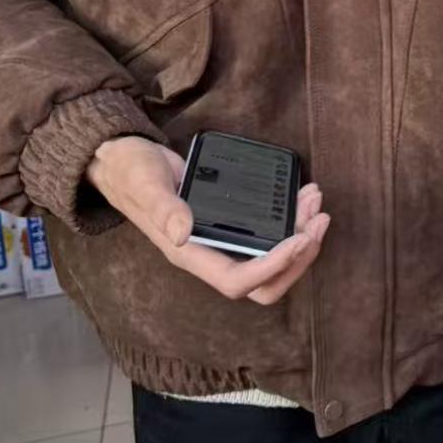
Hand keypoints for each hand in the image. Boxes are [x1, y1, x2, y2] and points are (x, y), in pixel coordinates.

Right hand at [87, 135, 328, 305]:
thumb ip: (162, 206)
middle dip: (299, 256)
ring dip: (302, 237)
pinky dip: (292, 220)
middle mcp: (209, 253)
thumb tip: (182, 234)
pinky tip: (301, 195)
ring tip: (315, 200)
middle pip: (265, 282)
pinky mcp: (230, 224)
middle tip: (320, 219)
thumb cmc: (131, 172)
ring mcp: (221, 240)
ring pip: (272, 261)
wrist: (123, 160)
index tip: (300, 238)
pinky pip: (268, 236)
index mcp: (188, 253)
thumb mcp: (144, 182)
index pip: (238, 281)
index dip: (273, 267)